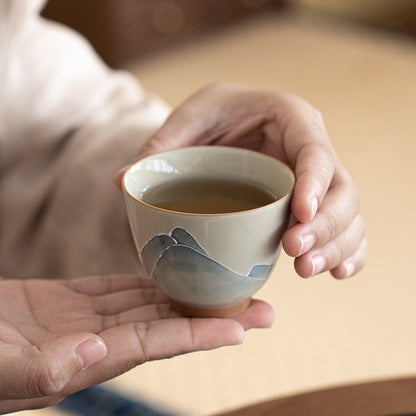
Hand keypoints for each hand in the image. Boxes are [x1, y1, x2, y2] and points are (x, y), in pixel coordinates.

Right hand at [0, 274, 272, 412]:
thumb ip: (42, 367)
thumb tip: (93, 354)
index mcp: (85, 361)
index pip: (156, 343)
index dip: (199, 334)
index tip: (242, 327)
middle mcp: (95, 343)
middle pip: (167, 325)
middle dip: (215, 316)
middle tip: (262, 306)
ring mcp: (84, 320)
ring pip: (149, 305)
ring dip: (190, 296)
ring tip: (229, 286)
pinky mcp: (69, 300)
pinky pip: (119, 289)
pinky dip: (148, 281)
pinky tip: (173, 272)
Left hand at [114, 83, 366, 278]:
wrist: (232, 118)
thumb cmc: (213, 114)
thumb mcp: (187, 119)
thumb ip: (160, 146)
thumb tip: (122, 182)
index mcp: (290, 118)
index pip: (315, 152)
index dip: (314, 185)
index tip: (298, 216)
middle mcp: (312, 149)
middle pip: (342, 191)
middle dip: (326, 227)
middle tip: (296, 256)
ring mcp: (318, 179)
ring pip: (348, 214)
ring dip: (336, 245)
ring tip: (308, 271)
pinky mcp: (315, 203)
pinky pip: (344, 228)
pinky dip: (348, 250)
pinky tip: (338, 273)